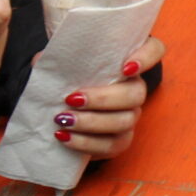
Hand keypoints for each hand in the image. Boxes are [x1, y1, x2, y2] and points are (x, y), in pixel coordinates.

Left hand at [48, 36, 165, 159]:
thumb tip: (40, 61)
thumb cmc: (69, 76)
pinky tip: (64, 137)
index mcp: (128, 61)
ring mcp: (131, 115)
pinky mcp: (120, 140)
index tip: (125, 68)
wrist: (64, 108)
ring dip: (92, 122)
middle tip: (72, 98)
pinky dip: (86, 143)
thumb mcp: (64, 61)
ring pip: (125, 121)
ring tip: (63, 120)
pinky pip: (111, 145)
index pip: (155, 50)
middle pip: (137, 93)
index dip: (146, 58)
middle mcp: (135, 88)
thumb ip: (58, 57)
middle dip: (104, 98)